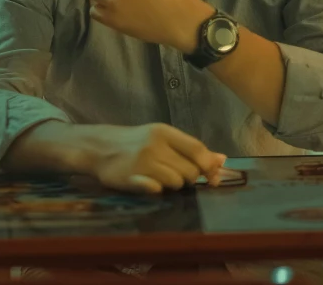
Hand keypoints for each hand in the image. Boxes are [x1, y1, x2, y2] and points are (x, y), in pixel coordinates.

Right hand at [86, 123, 226, 193]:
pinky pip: (157, 191)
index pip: (196, 148)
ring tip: (162, 178)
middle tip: (178, 175)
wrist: (100, 147)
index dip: (208, 164)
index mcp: (164, 131)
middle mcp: (155, 145)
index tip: (211, 176)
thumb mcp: (163, 138)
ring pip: (176, 182)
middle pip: (189, 170)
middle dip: (190, 177)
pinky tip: (151, 185)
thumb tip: (222, 159)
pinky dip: (158, 190)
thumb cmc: (137, 142)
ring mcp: (142, 162)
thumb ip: (190, 148)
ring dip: (174, 185)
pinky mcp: (131, 179)